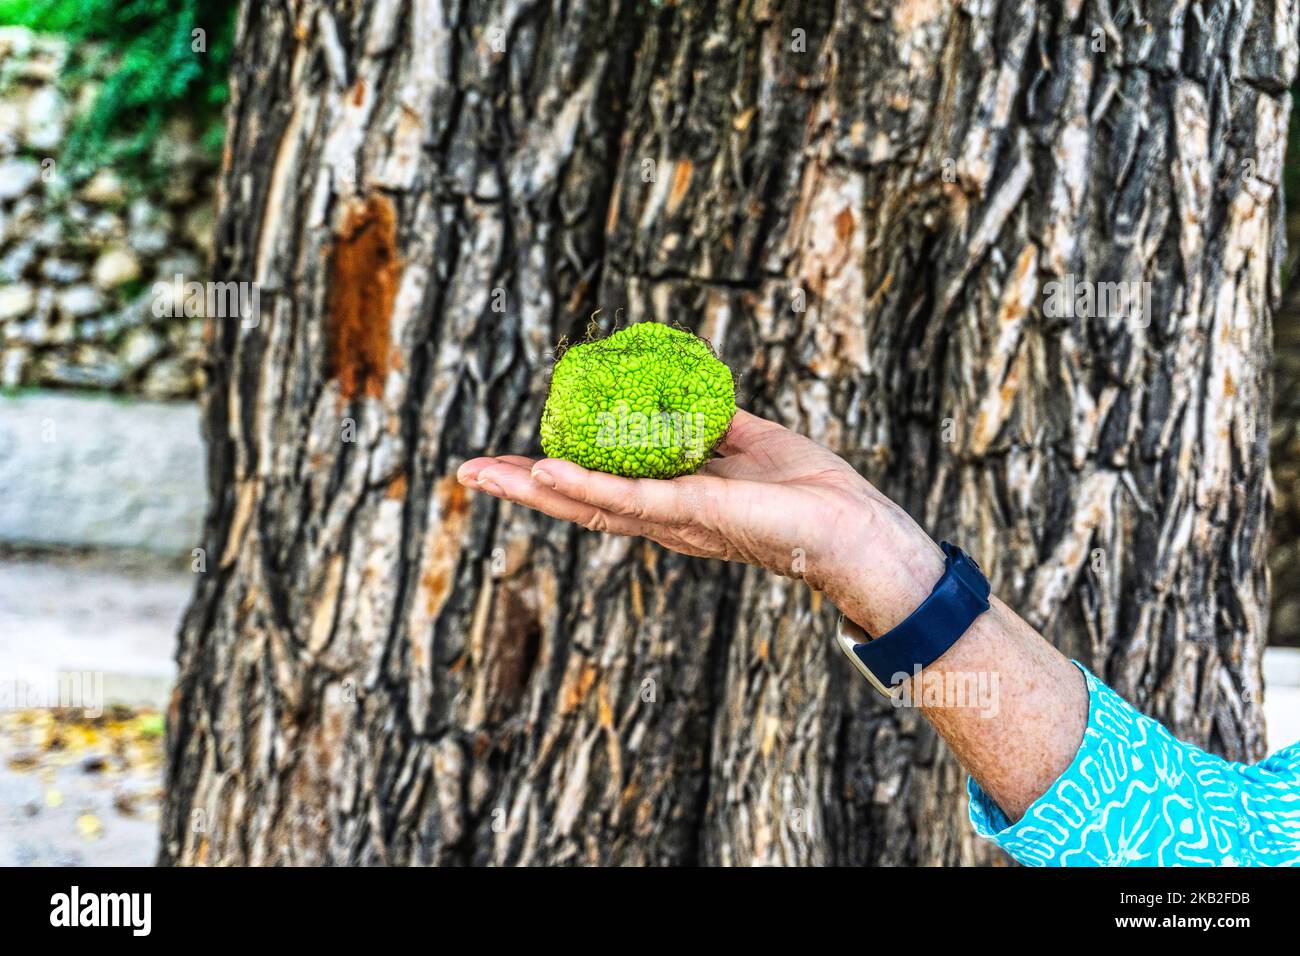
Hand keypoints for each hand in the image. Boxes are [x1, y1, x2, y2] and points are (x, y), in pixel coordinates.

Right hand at [457, 409, 944, 634]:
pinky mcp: (696, 514)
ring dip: (533, 487)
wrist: (857, 532)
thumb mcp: (753, 442)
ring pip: (590, 504)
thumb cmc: (813, 494)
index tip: (509, 457)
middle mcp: (664, 520)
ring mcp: (675, 521)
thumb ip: (715, 425)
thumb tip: (690, 393)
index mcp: (673, 503)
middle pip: (579, 501)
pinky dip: (586, 485)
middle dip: (522, 486)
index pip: (601, 488)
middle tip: (468, 471)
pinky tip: (545, 470)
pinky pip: (630, 499)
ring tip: (481, 472)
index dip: (554, 474)